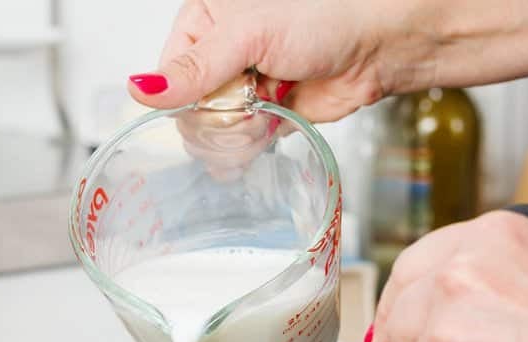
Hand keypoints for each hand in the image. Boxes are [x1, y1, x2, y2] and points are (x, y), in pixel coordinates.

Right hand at [128, 0, 527, 121]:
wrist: (386, 41)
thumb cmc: (330, 12)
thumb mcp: (249, 33)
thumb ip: (195, 68)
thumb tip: (141, 90)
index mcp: (207, 19)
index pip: (170, 72)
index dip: (185, 96)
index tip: (212, 100)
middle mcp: (225, 52)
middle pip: (190, 107)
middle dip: (216, 116)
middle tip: (247, 104)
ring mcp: (248, 84)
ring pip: (216, 130)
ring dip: (238, 131)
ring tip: (267, 108)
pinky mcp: (273, 112)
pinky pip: (245, 142)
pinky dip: (255, 143)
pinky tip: (273, 124)